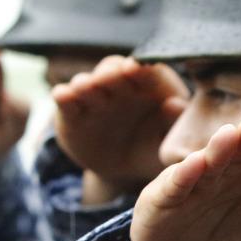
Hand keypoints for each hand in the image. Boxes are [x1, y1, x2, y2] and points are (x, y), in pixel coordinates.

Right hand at [52, 56, 185, 203]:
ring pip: (86, 82)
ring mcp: (93, 97)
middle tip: (110, 77)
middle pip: (112, 71)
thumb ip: (174, 121)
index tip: (136, 69)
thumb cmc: (156, 149)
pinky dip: (63, 96)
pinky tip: (63, 96)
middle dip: (111, 73)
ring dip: (85, 84)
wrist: (128, 171)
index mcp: (149, 86)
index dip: (140, 68)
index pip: (145, 70)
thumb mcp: (169, 140)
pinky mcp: (72, 113)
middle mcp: (119, 85)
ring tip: (86, 87)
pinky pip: (65, 100)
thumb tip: (176, 105)